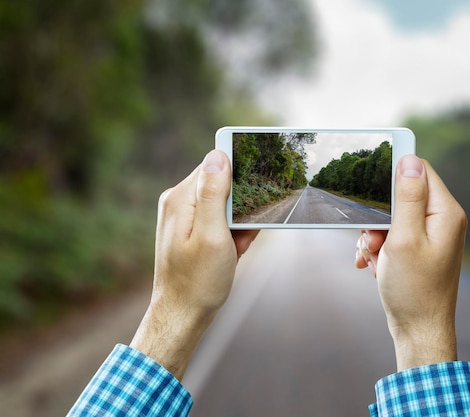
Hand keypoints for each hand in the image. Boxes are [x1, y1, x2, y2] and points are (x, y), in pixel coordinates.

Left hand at [131, 150, 257, 379]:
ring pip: (224, 207)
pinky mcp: (191, 230)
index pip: (215, 165)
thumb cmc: (199, 281)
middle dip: (240, 209)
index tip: (251, 197)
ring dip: (237, 226)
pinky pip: (219, 222)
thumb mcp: (212, 235)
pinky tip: (232, 254)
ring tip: (234, 249)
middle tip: (240, 235)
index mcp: (181, 198)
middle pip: (221, 186)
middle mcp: (178, 202)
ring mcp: (183, 217)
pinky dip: (231, 236)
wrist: (182, 316)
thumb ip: (214, 194)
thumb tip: (218, 155)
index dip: (238, 177)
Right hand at [355, 155, 466, 369]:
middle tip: (373, 240)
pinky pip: (393, 236)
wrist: (419, 331)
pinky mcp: (420, 249)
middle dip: (378, 216)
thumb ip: (407, 197)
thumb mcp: (404, 239)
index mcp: (446, 213)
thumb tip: (409, 160)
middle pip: (402, 195)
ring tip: (373, 258)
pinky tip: (373, 266)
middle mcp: (443, 220)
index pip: (420, 171)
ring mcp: (432, 236)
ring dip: (375, 235)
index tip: (371, 194)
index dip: (392, 176)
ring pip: (392, 217)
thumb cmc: (413, 290)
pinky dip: (379, 248)